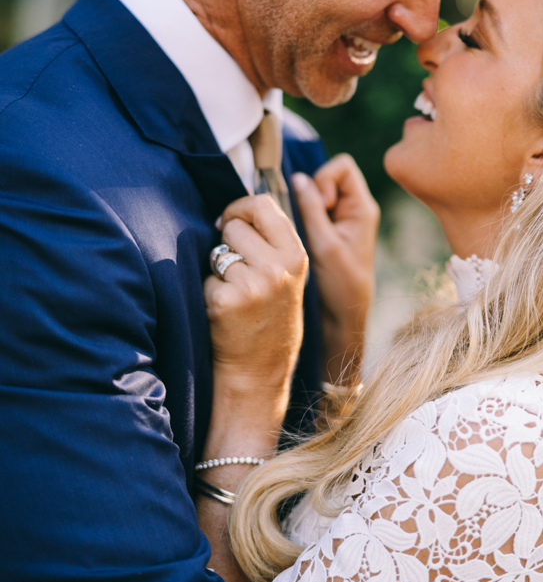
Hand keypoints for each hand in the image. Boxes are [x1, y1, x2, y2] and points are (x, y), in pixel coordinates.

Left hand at [199, 195, 307, 581]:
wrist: (259, 377)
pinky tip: (223, 315)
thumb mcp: (287, 279)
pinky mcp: (226, 300)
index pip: (262, 204)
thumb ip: (272, 243)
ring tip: (234, 296)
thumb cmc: (270, 324)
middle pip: (235, 225)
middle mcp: (279, 267)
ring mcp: (253, 283)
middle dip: (227, 243)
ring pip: (218, 251)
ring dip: (217, 270)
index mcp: (297, 256)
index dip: (241, 209)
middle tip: (236, 272)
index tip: (230, 222)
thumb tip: (237, 209)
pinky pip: (205, 279)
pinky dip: (208, 294)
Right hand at [292, 155, 379, 385]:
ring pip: (317, 193)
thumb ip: (310, 209)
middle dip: (312, 191)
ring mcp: (341, 220)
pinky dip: (302, 216)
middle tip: (307, 219)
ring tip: (302, 231)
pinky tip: (299, 237)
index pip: (343, 167)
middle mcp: (354, 209)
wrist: (343, 316)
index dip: (325, 178)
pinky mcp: (329, 230)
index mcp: (362, 208)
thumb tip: (298, 178)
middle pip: (328, 176)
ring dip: (304, 206)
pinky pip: (312, 210)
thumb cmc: (340, 285)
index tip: (320, 205)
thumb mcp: (324, 245)